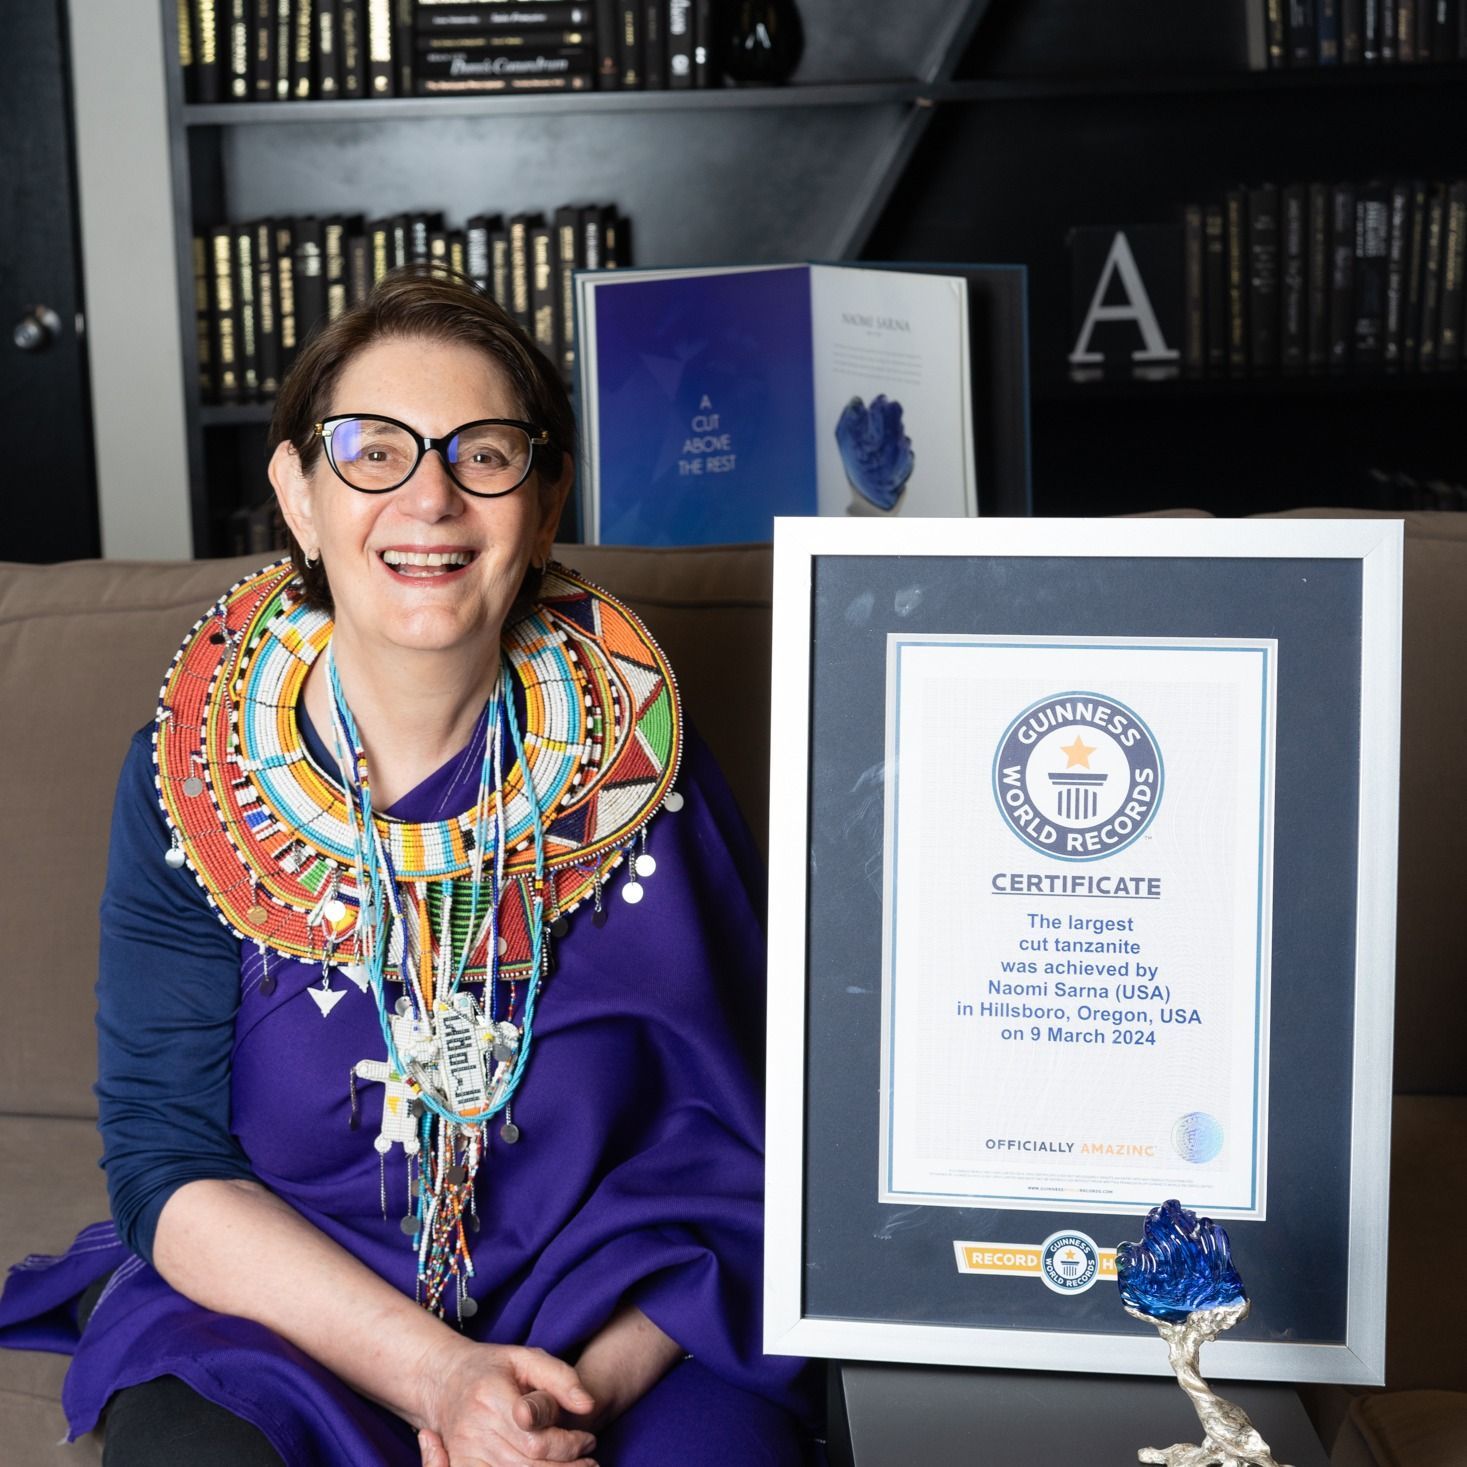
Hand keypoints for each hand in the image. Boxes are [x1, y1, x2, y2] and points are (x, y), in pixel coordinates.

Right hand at [414, 1339, 597, 1465]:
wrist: (442, 1380)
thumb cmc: (491, 1367)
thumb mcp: (527, 1358)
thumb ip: (561, 1378)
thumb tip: (588, 1405)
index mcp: (490, 1398)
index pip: (536, 1439)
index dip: (569, 1446)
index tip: (589, 1440)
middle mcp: (473, 1430)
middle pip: (527, 1466)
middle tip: (589, 1461)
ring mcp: (463, 1453)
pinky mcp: (460, 1465)